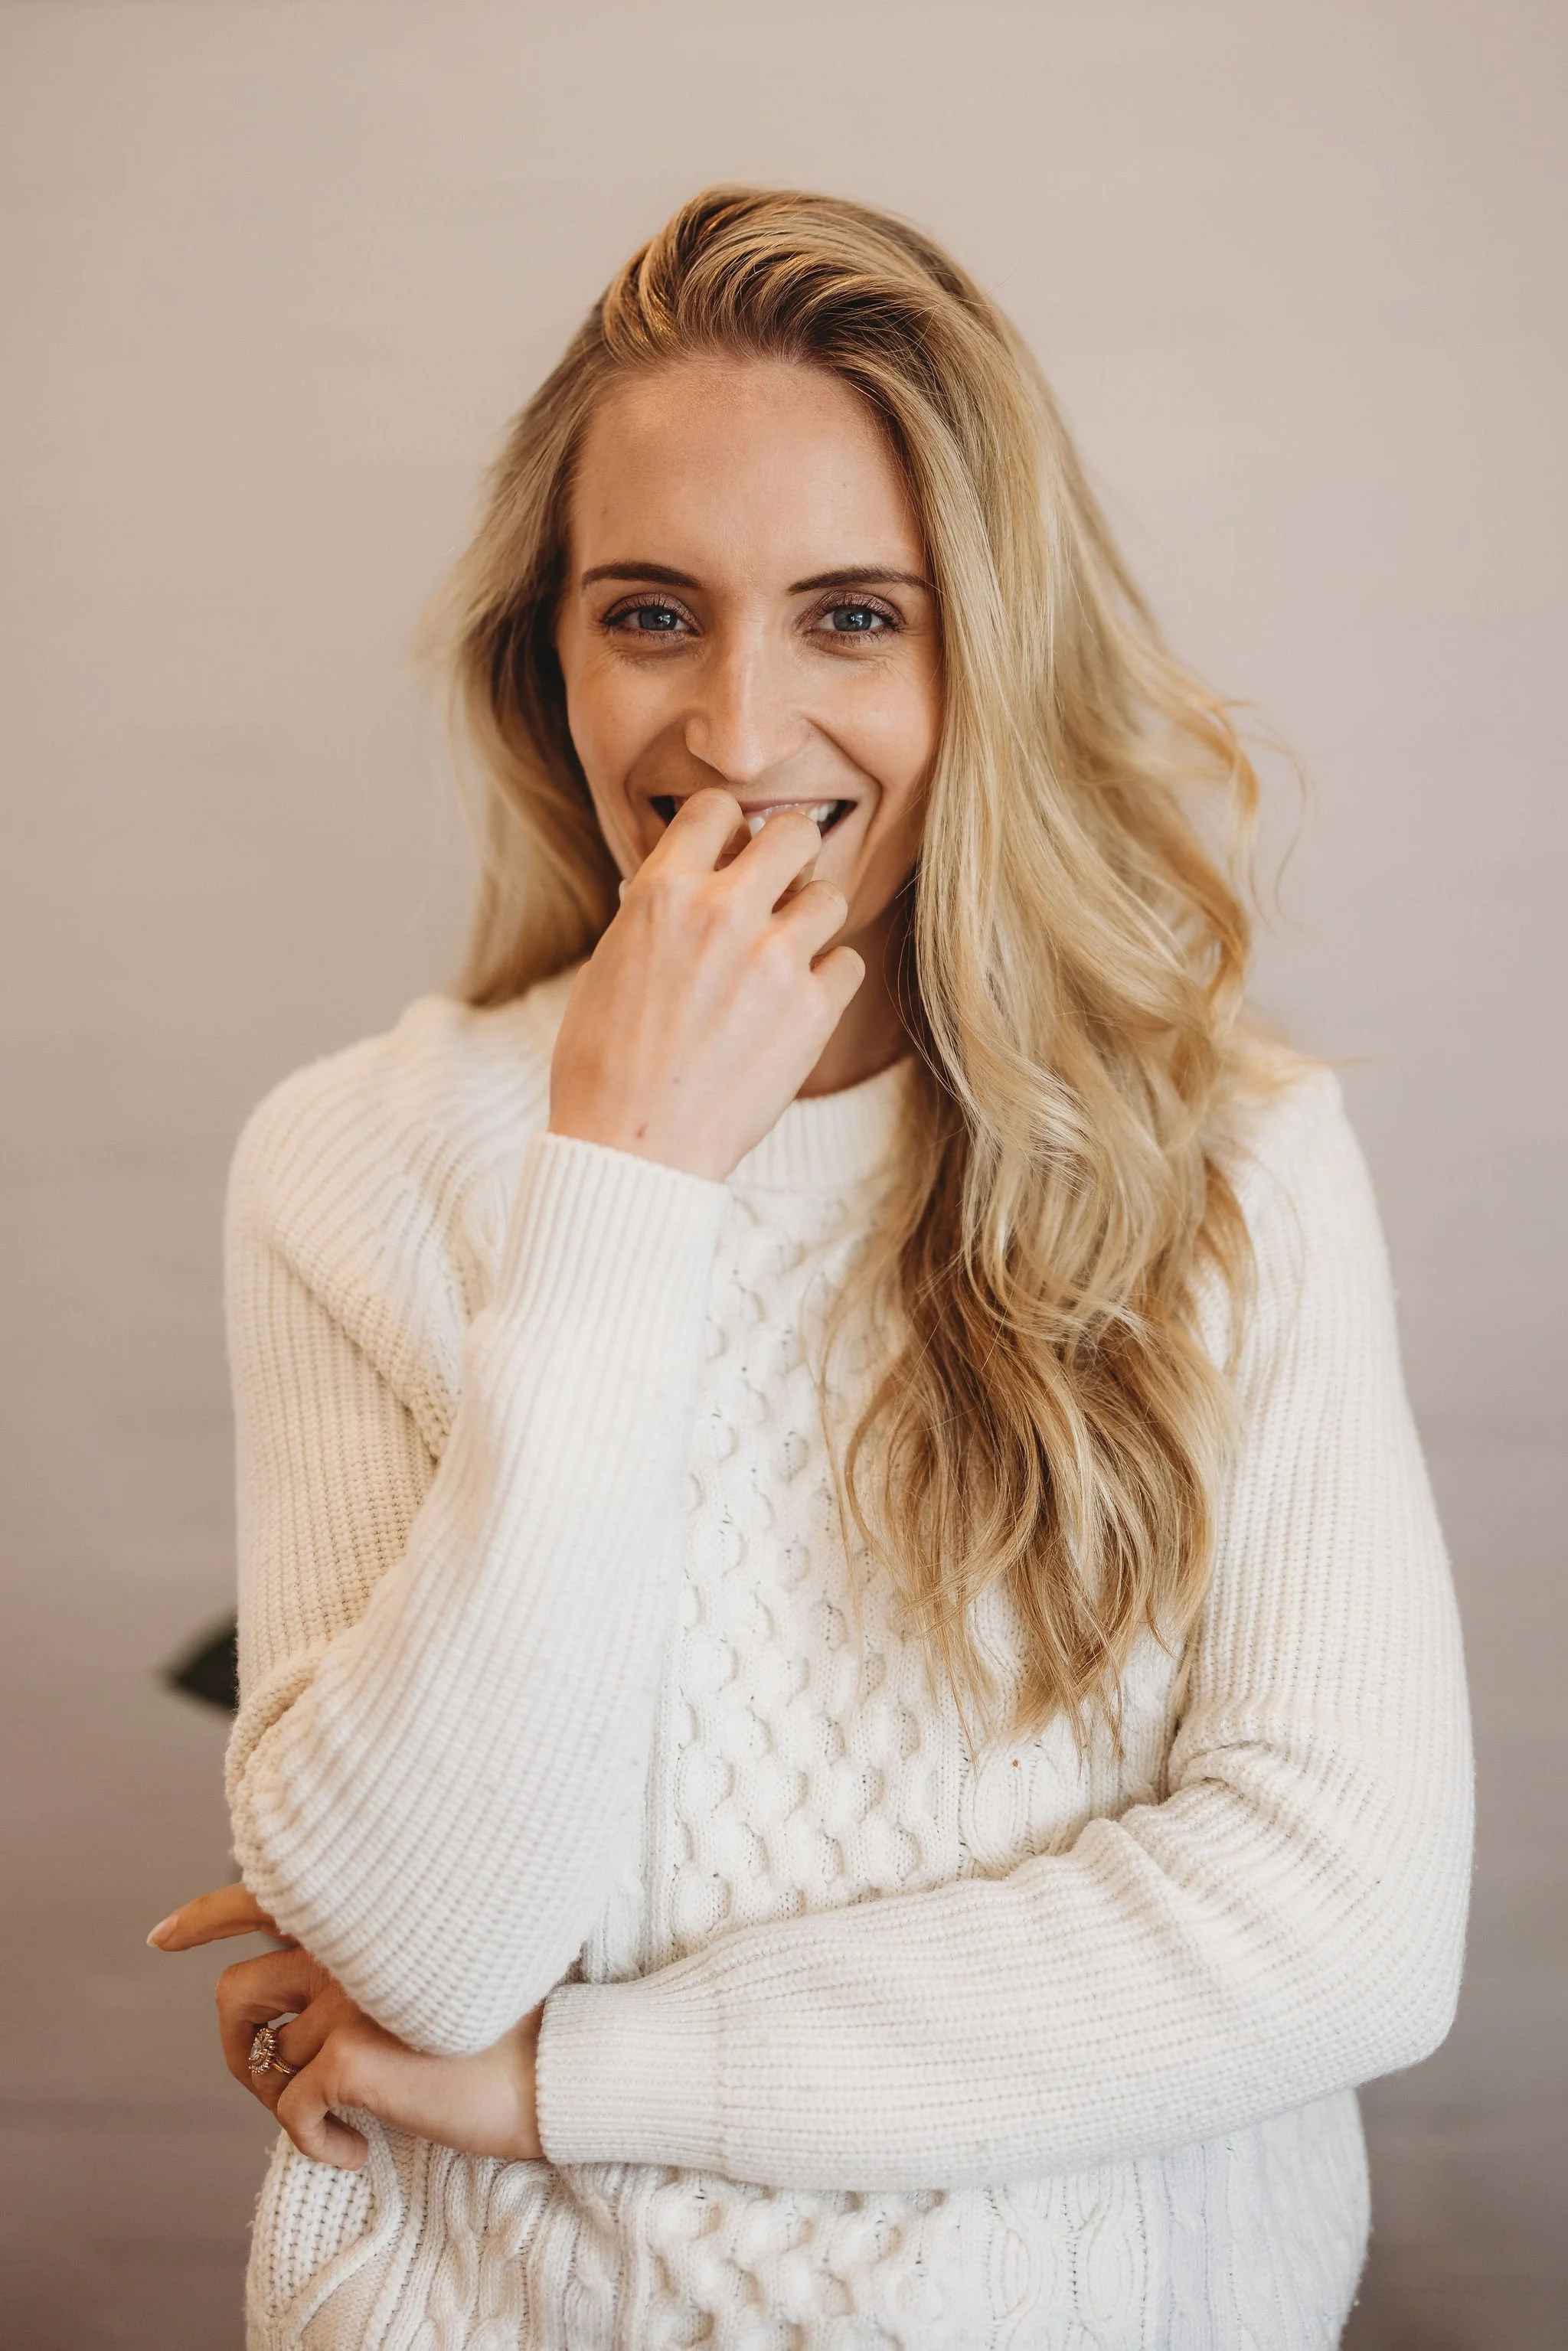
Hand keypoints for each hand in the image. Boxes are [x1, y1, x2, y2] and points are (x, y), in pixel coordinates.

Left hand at [149, 1883, 542, 2170]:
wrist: (560, 2068)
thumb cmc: (515, 2027)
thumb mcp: (439, 1973)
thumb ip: (377, 1964)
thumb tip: (311, 2011)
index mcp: (371, 1912)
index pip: (266, 1894)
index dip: (205, 1915)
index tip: (164, 1937)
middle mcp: (350, 1940)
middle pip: (237, 1991)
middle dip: (241, 2048)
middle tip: (272, 2080)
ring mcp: (347, 1992)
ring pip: (263, 2057)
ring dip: (283, 2099)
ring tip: (333, 2117)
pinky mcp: (350, 2052)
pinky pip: (291, 2112)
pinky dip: (316, 2143)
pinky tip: (359, 2149)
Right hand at [549, 786, 864, 1179]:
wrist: (632, 1145)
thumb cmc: (602, 1065)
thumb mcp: (604, 968)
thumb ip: (651, 919)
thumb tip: (675, 891)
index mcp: (661, 891)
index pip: (715, 808)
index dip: (725, 828)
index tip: (728, 852)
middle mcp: (723, 911)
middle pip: (794, 831)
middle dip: (788, 854)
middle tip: (779, 887)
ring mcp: (774, 959)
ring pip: (830, 895)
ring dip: (812, 920)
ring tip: (787, 954)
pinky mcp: (812, 1010)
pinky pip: (848, 964)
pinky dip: (827, 981)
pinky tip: (797, 1005)